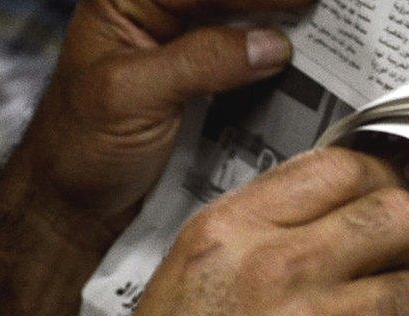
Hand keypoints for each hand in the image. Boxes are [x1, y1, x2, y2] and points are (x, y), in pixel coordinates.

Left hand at [9, 0, 311, 236]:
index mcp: (127, 1)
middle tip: (325, 9)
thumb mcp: (133, 96)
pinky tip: (306, 62)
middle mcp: (159, 15)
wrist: (79, 204)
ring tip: (329, 31)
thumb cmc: (82, 147)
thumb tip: (269, 44)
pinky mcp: (207, 82)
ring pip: (243, 20)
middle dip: (275, 3)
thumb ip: (200, 62)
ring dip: (284, 24)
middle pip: (226, 0)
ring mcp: (185, 49)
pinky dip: (278, 60)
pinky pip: (248, 58)